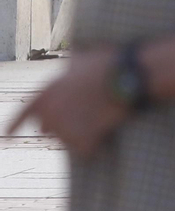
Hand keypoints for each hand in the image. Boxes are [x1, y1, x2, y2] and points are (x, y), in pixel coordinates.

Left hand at [6, 46, 128, 158]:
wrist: (127, 74)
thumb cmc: (107, 63)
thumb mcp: (80, 61)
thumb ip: (67, 72)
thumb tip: (70, 69)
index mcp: (45, 94)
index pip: (22, 115)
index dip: (13, 126)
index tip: (5, 137)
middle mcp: (48, 115)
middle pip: (48, 129)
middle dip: (63, 124)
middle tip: (85, 113)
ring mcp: (64, 130)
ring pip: (69, 140)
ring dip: (83, 133)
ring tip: (101, 115)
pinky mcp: (81, 141)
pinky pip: (86, 150)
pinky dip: (96, 144)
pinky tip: (106, 129)